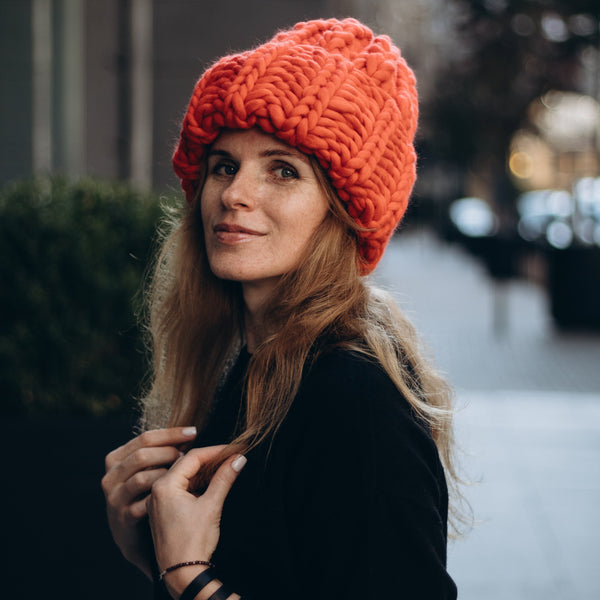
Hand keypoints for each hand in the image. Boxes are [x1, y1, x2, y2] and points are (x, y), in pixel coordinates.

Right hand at [101, 427, 197, 578]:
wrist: (138, 538)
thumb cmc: (147, 496)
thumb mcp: (150, 470)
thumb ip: (163, 452)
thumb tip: (190, 433)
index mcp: (116, 459)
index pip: (145, 438)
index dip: (171, 434)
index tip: (193, 432)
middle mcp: (111, 477)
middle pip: (141, 456)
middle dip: (169, 453)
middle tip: (188, 456)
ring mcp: (114, 499)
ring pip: (141, 479)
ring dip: (166, 475)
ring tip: (184, 476)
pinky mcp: (122, 519)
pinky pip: (142, 504)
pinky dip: (161, 499)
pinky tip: (176, 496)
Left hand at [146, 445, 246, 595]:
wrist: (182, 575)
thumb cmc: (193, 543)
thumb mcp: (212, 506)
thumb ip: (224, 479)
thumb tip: (238, 460)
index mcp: (164, 487)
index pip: (192, 457)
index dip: (215, 451)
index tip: (233, 450)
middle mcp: (156, 491)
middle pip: (185, 464)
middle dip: (208, 459)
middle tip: (229, 456)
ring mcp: (157, 502)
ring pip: (181, 476)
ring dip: (202, 472)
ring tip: (222, 468)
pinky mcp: (161, 512)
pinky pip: (178, 489)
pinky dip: (194, 483)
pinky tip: (209, 483)